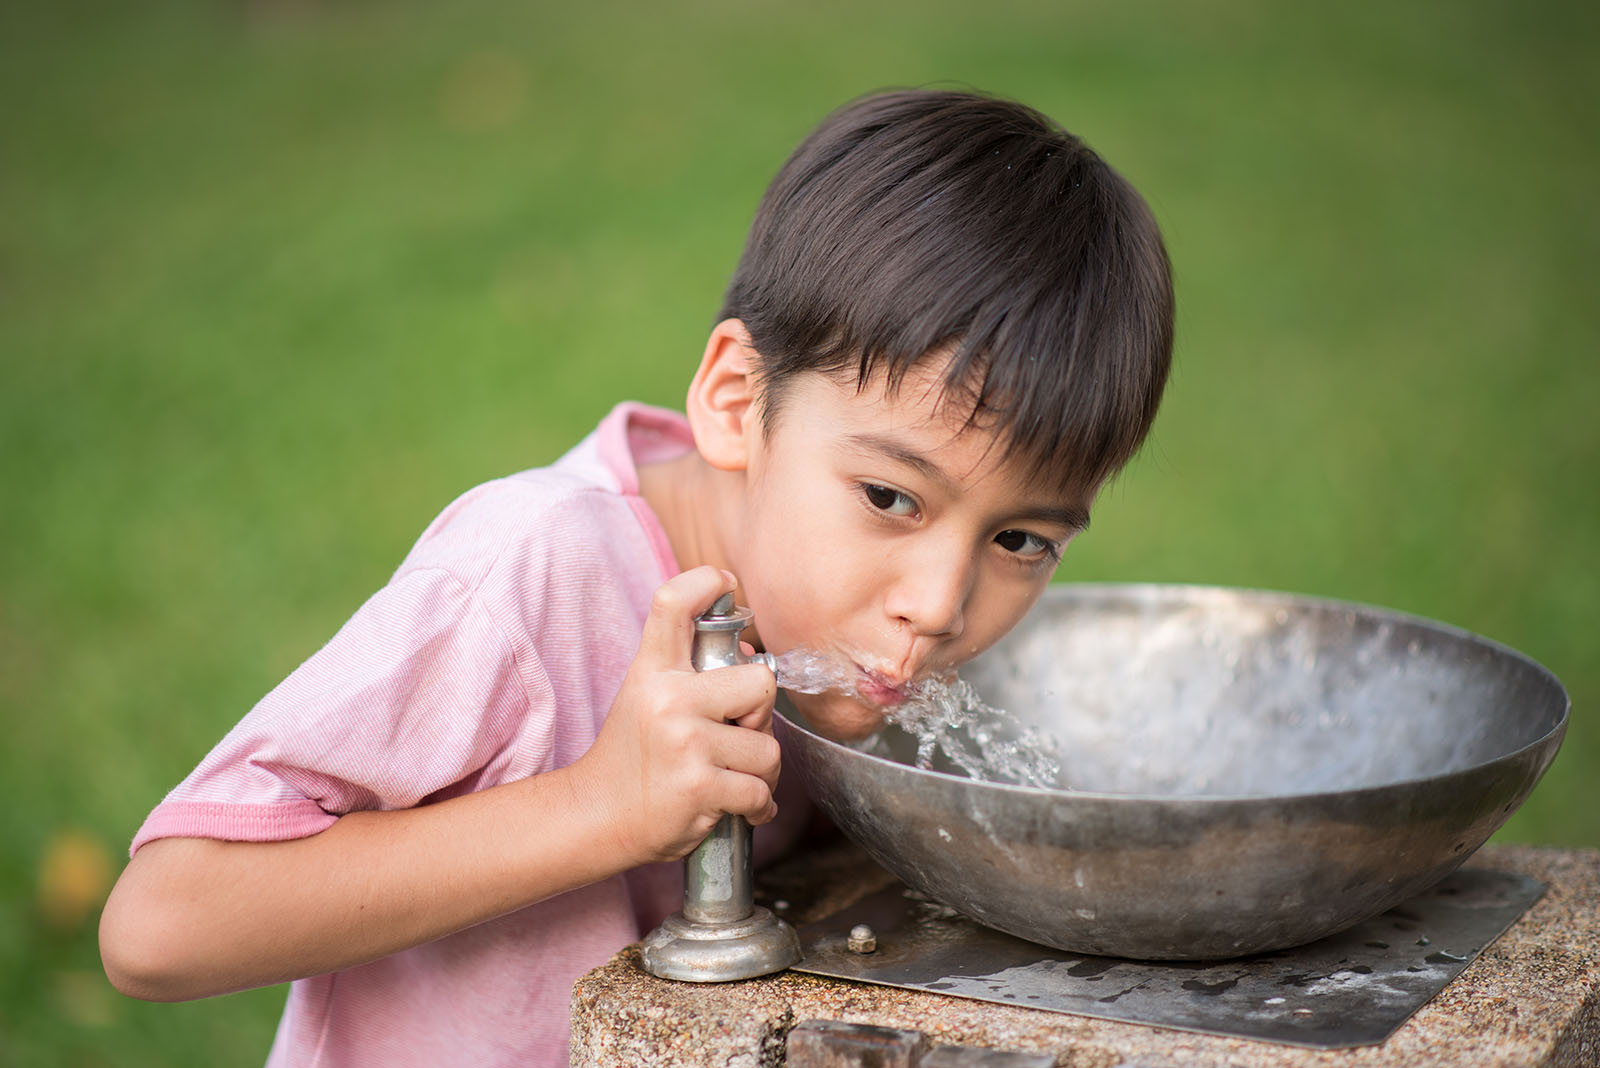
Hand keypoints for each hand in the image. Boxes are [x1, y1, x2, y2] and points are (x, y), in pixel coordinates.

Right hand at [572, 566, 781, 866]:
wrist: (597, 818)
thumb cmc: (632, 757)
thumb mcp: (646, 697)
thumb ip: (690, 672)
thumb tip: (751, 648)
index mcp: (652, 672)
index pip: (672, 605)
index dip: (704, 582)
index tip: (724, 583)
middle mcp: (668, 699)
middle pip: (760, 683)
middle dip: (759, 716)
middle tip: (734, 735)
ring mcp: (685, 743)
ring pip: (768, 748)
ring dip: (759, 771)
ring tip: (729, 776)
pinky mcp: (700, 787)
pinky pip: (760, 791)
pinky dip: (759, 805)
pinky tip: (739, 806)